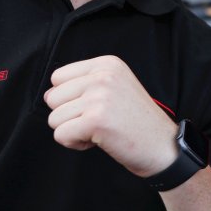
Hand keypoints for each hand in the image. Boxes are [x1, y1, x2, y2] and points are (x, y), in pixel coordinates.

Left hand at [44, 56, 177, 176]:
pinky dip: (75, 143)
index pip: (58, 77)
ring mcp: (99, 96)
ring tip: (100, 130)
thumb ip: (84, 84)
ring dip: (73, 130)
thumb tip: (48, 95)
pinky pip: (61, 135)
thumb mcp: (116, 88)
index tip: (94, 107)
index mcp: (107, 64)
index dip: (69, 98)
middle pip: (53, 98)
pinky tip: (99, 140)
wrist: (163, 147)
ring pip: (54, 118)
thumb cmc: (138, 122)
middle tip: (98, 121)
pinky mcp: (95, 120)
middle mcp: (103, 76)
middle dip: (69, 116)